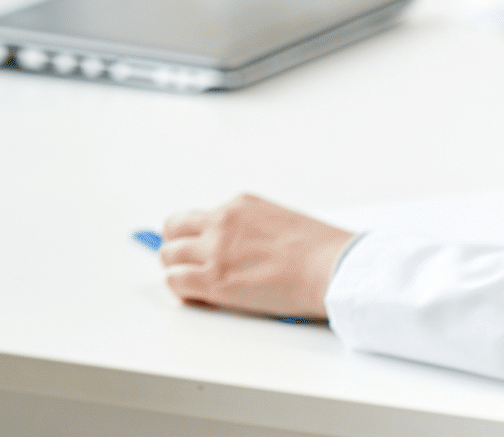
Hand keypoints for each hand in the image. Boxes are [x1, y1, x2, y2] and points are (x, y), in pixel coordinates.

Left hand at [158, 194, 353, 320]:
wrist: (333, 268)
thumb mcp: (281, 222)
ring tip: (191, 284)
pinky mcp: (215, 278)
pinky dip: (181, 290)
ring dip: (177, 269)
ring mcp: (215, 249)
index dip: (194, 235)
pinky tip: (196, 297)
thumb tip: (244, 250)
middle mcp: (221, 221)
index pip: (198, 217)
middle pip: (174, 229)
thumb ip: (253, 230)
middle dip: (178, 247)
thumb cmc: (322, 252)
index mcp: (239, 205)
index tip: (197, 247)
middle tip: (187, 264)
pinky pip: (176, 281)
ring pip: (169, 256)